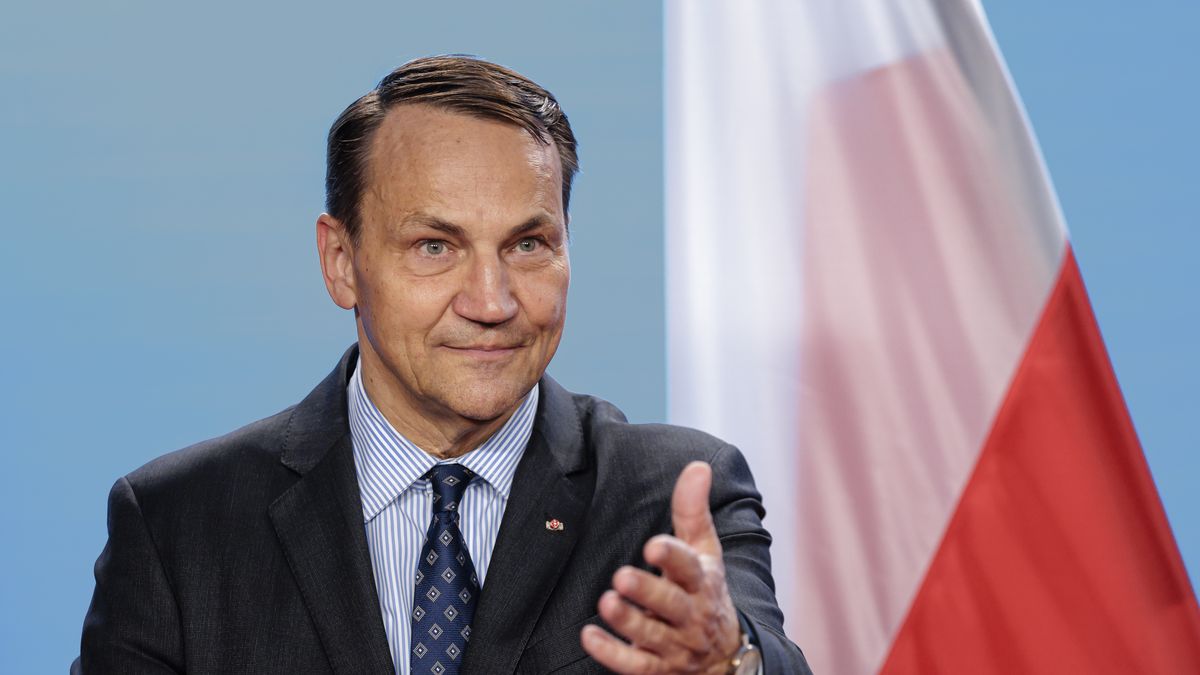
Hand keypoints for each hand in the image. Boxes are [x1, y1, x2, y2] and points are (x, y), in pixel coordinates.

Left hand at [581, 461, 741, 673]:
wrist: (725, 658)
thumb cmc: (706, 592)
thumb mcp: (705, 551)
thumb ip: (693, 511)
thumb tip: (697, 466)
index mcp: (702, 582)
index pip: (691, 569)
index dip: (673, 557)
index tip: (653, 544)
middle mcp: (691, 615)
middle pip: (672, 605)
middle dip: (648, 592)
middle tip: (621, 577)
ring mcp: (676, 645)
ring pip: (652, 636)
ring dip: (628, 622)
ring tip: (606, 602)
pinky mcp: (659, 668)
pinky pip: (636, 666)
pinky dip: (612, 654)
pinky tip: (589, 636)